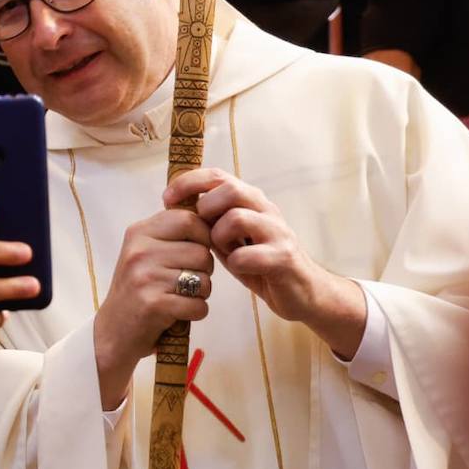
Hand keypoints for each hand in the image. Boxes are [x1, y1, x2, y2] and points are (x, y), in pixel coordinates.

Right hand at [93, 208, 213, 409]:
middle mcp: (140, 251)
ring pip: (204, 279)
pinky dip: (196, 313)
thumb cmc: (138, 290)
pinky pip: (199, 305)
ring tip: (180, 297)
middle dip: (204, 270)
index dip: (204, 236)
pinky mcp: (153, 304)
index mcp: (139, 232)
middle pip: (201, 252)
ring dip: (201, 294)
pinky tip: (179, 314)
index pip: (189, 219)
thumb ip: (171, 234)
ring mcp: (145, 277)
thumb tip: (212, 217)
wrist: (112, 333)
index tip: (196, 252)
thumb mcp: (145, 252)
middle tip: (188, 281)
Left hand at [164, 168, 365, 358]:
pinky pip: (250, 254)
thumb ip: (211, 223)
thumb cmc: (261, 263)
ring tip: (222, 251)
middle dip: (206, 208)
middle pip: (229, 189)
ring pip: (238, 217)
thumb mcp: (231, 239)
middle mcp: (266, 210)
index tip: (166, 199)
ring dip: (220, 236)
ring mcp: (277, 232)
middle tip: (201, 230)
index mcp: (251, 202)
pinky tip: (238, 268)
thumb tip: (176, 208)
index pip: (218, 176)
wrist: (302, 292)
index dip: (189, 182)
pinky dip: (237, 262)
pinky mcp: (284, 258)